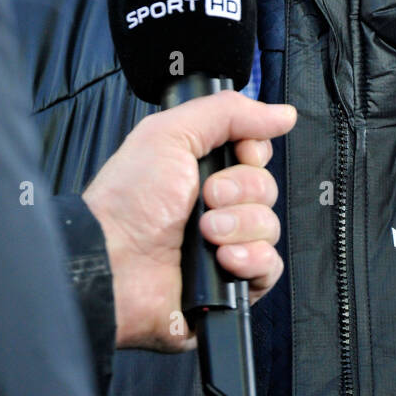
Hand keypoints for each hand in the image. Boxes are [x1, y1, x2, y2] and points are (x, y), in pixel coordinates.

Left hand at [81, 93, 295, 351]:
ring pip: (270, 226)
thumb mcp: (171, 133)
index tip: (238, 155)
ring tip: (205, 231)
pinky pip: (269, 267)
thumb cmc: (128, 199)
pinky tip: (223, 258)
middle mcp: (216, 204)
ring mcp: (225, 244)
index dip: (253, 152)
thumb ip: (227, 112)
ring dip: (240, 225)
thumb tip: (282, 113)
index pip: (256, 153)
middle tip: (206, 196)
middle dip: (241, 190)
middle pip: (267, 187)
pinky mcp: (232, 282)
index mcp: (202, 168)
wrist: (113, 262)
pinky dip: (251, 260)